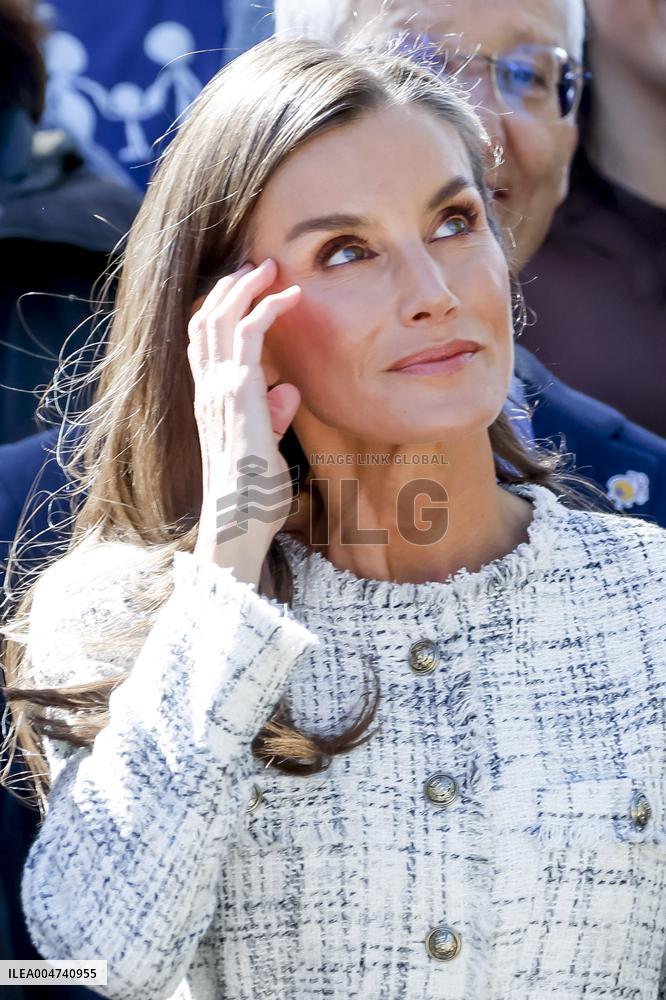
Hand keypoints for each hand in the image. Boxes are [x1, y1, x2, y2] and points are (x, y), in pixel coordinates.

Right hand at [187, 258, 301, 582]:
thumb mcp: (266, 446)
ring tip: (269, 267)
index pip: (203, 339)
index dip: (220, 307)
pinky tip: (287, 297)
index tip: (246, 288)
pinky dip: (266, 309)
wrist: (241, 520)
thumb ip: (273, 417)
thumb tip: (287, 391)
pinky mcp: (239, 393)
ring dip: (245, 286)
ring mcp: (219, 388)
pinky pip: (247, 335)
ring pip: (220, 317)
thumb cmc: (253, 492)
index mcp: (210, 398)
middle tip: (258, 264)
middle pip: (205, 318)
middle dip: (230, 285)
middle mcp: (208, 388)